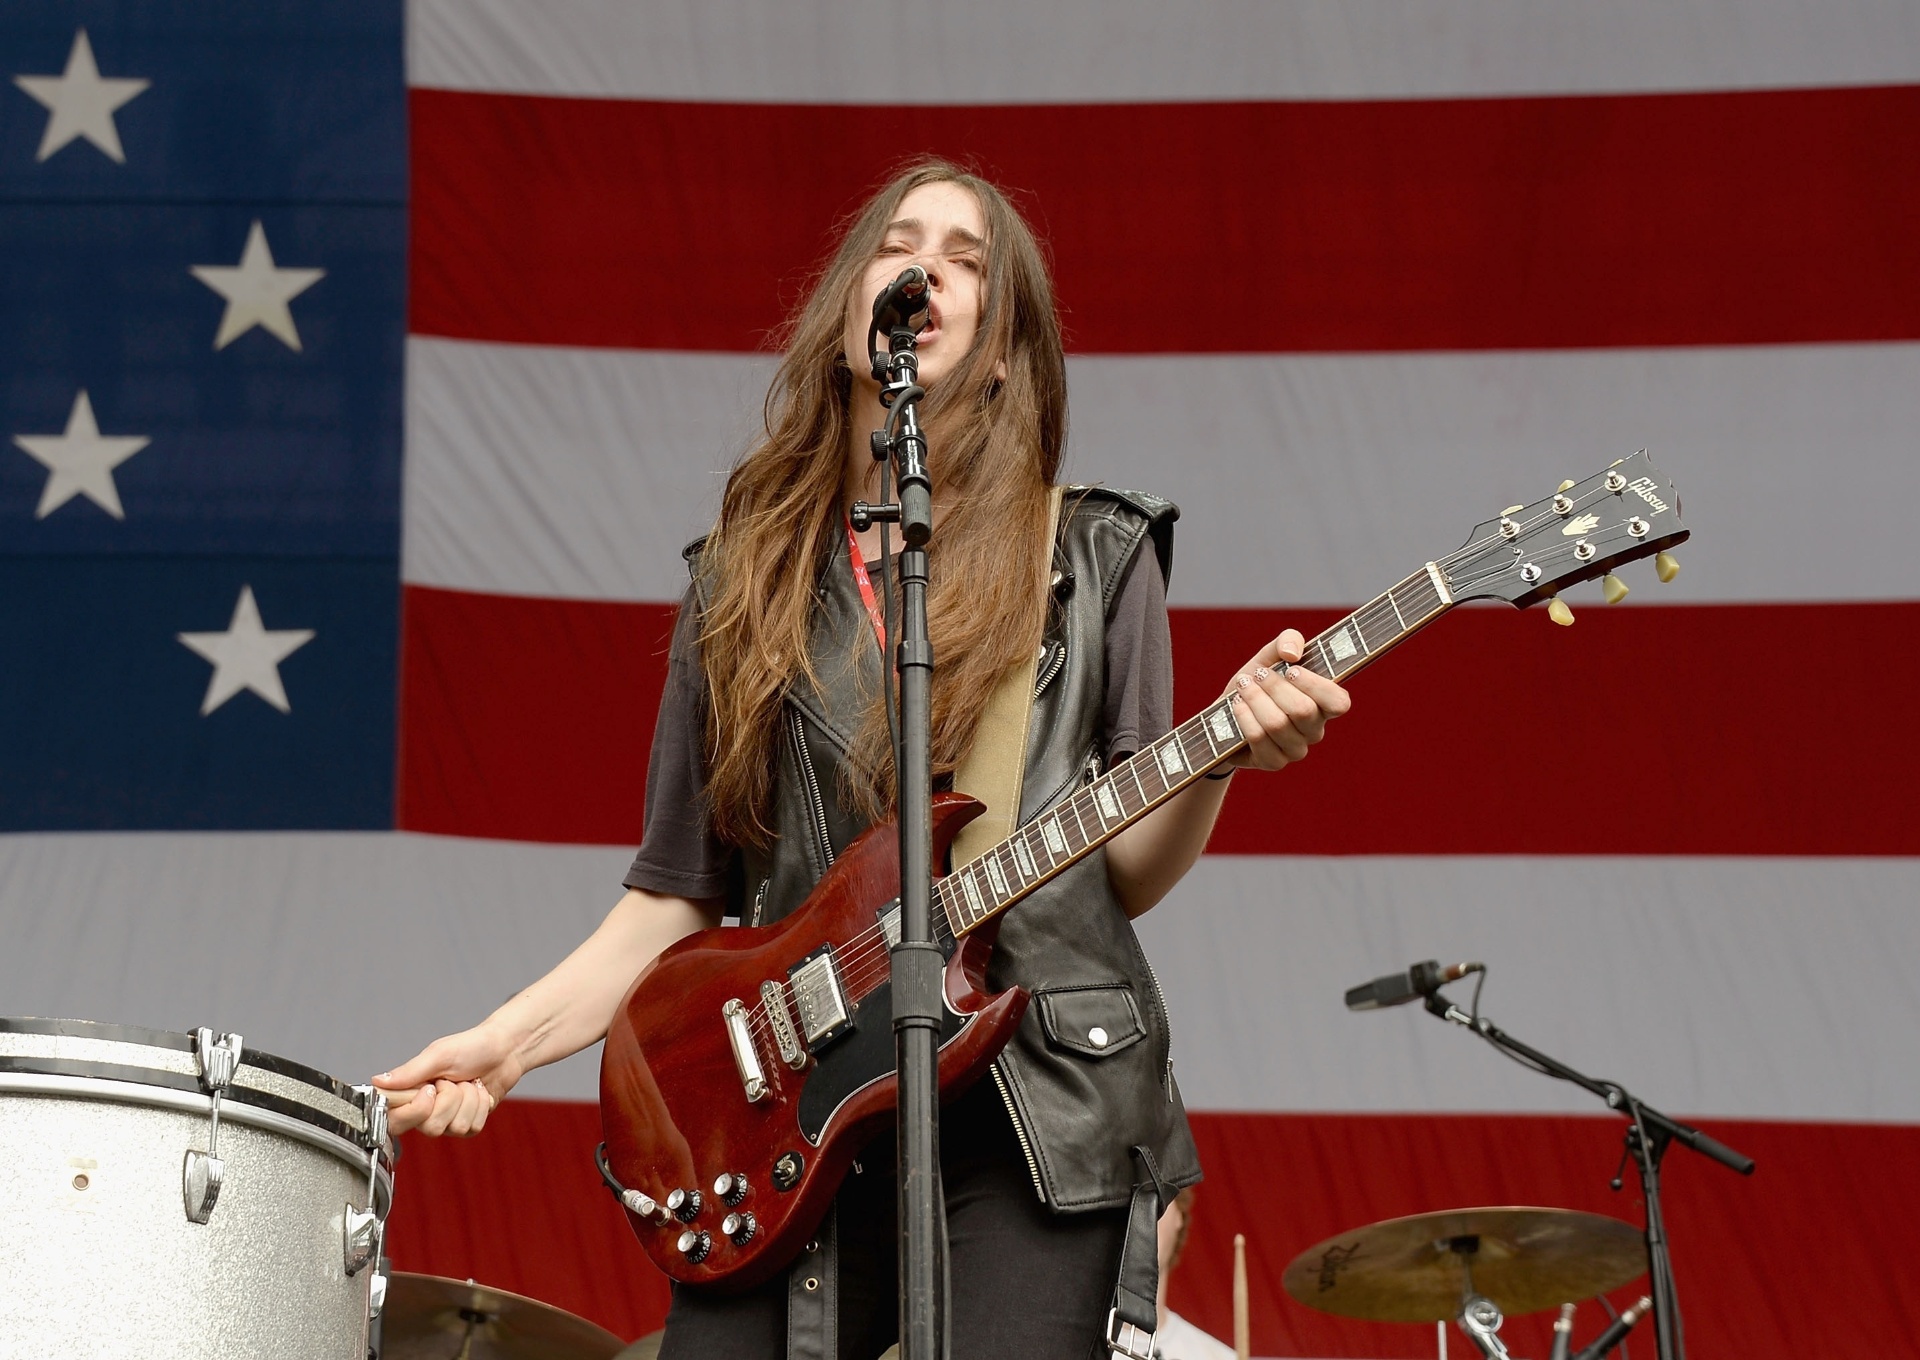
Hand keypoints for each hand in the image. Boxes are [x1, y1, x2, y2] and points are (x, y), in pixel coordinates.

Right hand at [373, 1023, 523, 1137]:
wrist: (504, 1049)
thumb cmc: (470, 1047)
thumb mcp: (438, 1054)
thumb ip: (409, 1072)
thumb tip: (377, 1082)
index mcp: (411, 1092)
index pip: (394, 1120)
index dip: (414, 1110)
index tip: (430, 1088)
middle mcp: (426, 1109)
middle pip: (429, 1128)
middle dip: (449, 1100)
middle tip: (452, 1081)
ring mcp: (448, 1119)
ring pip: (454, 1127)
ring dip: (468, 1099)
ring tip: (468, 1082)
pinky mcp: (468, 1124)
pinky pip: (472, 1127)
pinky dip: (480, 1105)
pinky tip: (479, 1090)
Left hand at [1221, 628, 1350, 770]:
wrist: (1226, 713)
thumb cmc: (1256, 682)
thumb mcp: (1270, 656)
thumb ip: (1287, 641)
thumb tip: (1292, 653)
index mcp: (1323, 704)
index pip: (1339, 702)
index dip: (1316, 686)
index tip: (1291, 670)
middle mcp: (1314, 730)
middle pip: (1303, 711)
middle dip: (1274, 687)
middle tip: (1256, 674)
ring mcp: (1295, 749)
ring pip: (1277, 724)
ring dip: (1255, 699)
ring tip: (1242, 686)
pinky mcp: (1272, 762)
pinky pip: (1259, 739)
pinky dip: (1244, 717)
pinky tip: (1237, 705)